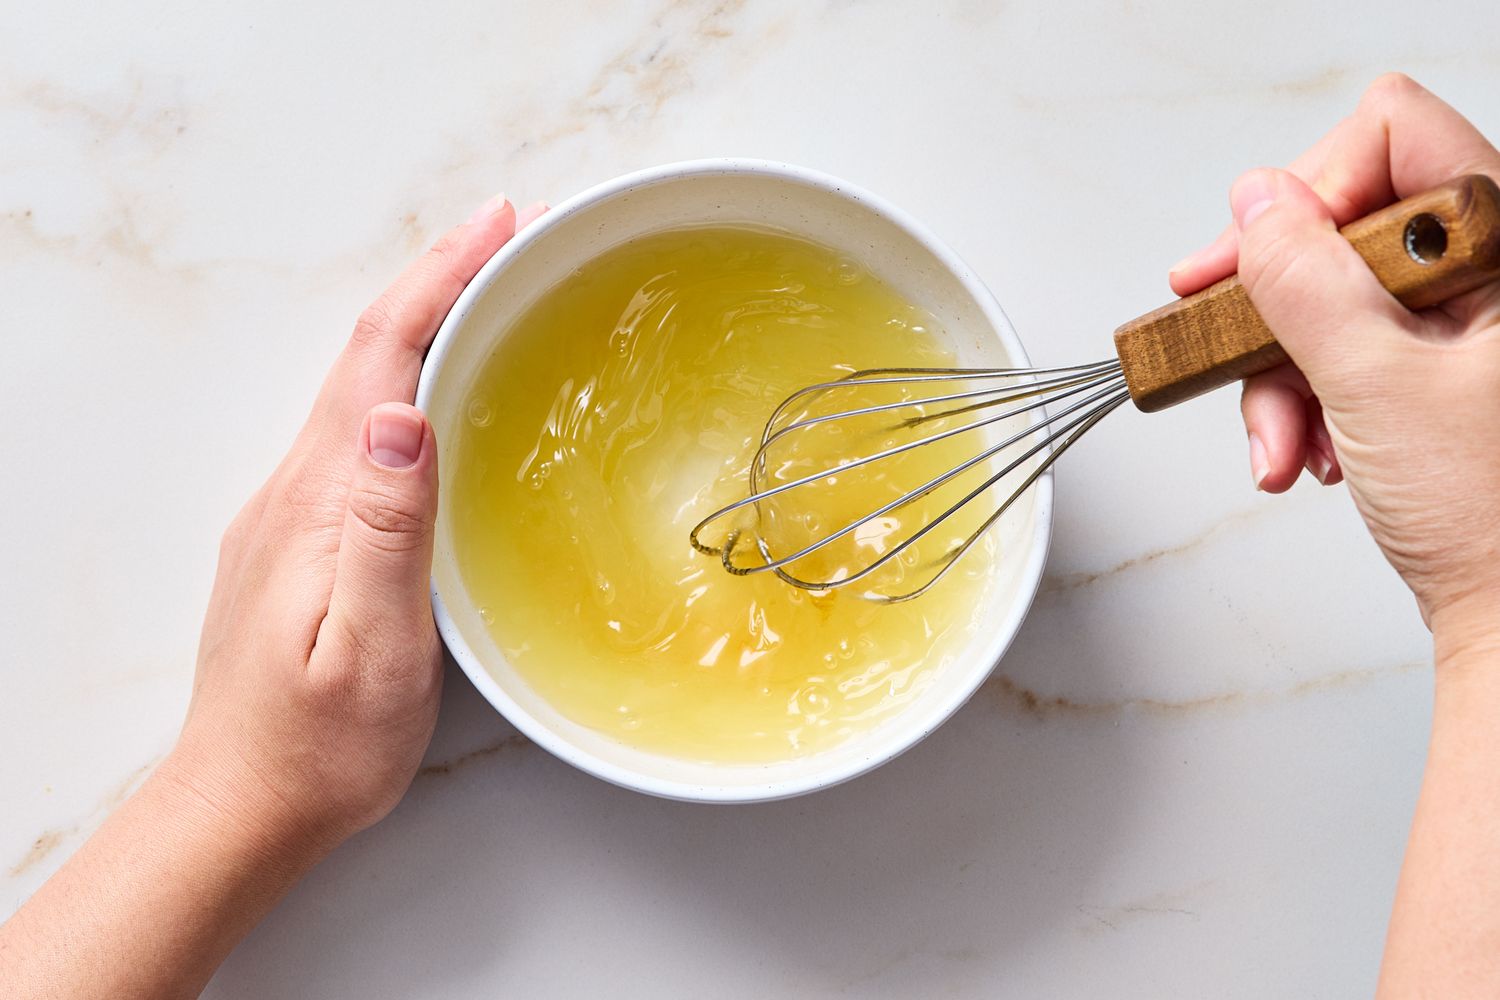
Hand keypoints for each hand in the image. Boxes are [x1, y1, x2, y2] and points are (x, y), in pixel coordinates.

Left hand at [168, 195, 549, 854]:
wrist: (242, 806)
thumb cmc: (318, 746)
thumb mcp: (369, 650)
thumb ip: (385, 534)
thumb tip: (403, 419)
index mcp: (319, 502)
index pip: (380, 358)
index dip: (441, 279)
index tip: (503, 223)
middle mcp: (297, 489)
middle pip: (368, 353)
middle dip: (441, 279)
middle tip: (517, 235)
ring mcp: (294, 511)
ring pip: (363, 386)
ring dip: (425, 322)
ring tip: (492, 286)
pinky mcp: (306, 537)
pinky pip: (361, 431)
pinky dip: (409, 379)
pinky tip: (444, 389)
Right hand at [1169, 74, 1499, 643]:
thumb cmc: (1495, 528)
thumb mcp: (1379, 388)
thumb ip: (1308, 281)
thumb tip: (1260, 205)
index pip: (1398, 137)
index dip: (1310, 191)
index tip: (1246, 261)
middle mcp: (1495, 270)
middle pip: (1349, 218)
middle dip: (1277, 300)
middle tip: (1224, 340)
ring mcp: (1464, 319)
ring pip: (1333, 290)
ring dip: (1282, 369)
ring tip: (1282, 443)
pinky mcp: (1434, 363)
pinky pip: (1342, 344)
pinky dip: (1304, 396)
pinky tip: (1304, 449)